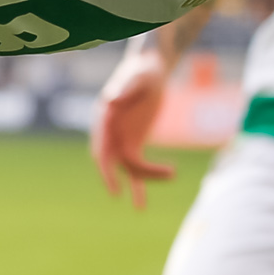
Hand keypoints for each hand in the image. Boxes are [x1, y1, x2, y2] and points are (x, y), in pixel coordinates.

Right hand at [90, 45, 175, 209]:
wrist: (151, 69)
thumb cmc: (143, 71)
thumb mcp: (138, 79)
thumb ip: (125, 90)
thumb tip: (110, 101)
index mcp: (105, 120)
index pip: (101, 151)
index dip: (106, 171)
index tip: (114, 189)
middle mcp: (109, 133)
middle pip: (114, 163)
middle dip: (123, 180)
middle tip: (138, 198)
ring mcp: (121, 139)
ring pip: (130, 167)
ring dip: (148, 176)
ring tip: (172, 173)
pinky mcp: (134, 142)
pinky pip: (137, 167)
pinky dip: (141, 183)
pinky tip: (140, 205)